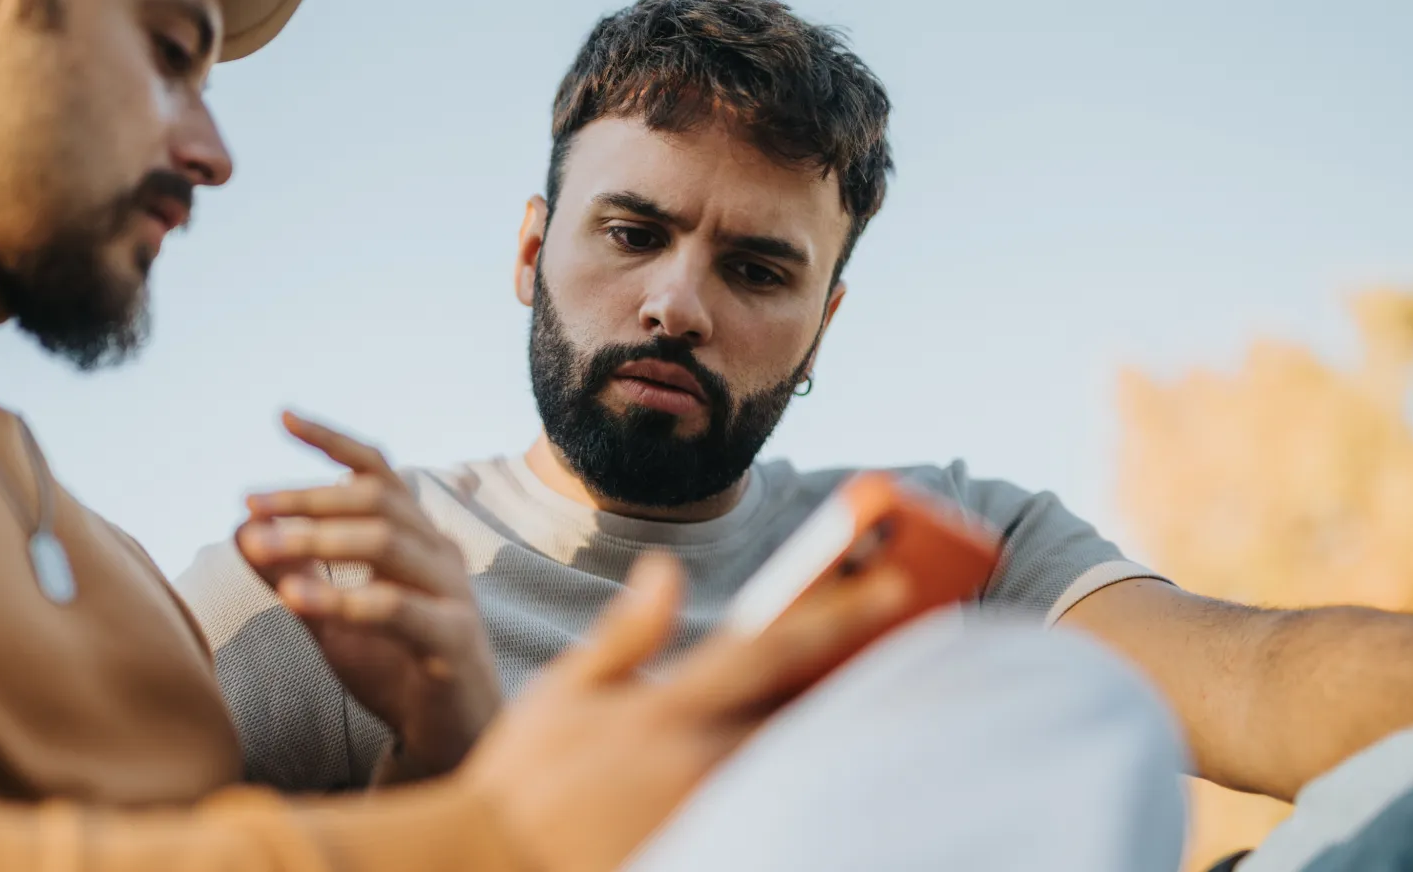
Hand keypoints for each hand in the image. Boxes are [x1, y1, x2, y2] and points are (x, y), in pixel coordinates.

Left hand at [237, 411, 502, 780]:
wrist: (451, 743)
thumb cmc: (395, 671)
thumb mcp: (331, 621)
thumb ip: (293, 574)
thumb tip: (241, 528)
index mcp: (415, 542)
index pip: (379, 474)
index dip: (334, 442)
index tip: (283, 418)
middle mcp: (439, 556)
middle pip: (378, 500)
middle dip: (309, 496)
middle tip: (252, 501)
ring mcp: (452, 596)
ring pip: (388, 543)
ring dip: (319, 538)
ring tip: (262, 543)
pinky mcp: (453, 642)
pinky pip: (398, 609)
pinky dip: (343, 599)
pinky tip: (292, 598)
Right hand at [459, 552, 910, 871]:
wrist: (496, 866)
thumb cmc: (524, 777)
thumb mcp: (565, 691)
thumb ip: (627, 631)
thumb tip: (666, 570)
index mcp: (667, 709)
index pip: (771, 647)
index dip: (839, 611)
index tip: (894, 582)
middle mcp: (701, 762)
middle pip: (811, 712)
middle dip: (863, 675)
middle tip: (916, 642)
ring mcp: (712, 813)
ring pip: (803, 762)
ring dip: (837, 726)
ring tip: (879, 698)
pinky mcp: (711, 846)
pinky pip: (777, 811)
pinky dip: (805, 782)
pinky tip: (827, 768)